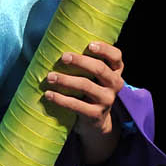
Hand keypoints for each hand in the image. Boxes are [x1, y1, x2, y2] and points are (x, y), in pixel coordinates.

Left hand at [44, 41, 124, 165]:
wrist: (95, 122)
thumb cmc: (90, 90)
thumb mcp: (94, 77)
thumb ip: (87, 63)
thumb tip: (59, 44)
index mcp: (115, 71)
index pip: (116, 56)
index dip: (104, 49)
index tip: (89, 45)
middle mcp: (115, 84)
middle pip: (100, 68)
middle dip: (80, 61)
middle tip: (63, 57)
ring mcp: (107, 100)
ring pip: (86, 86)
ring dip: (65, 80)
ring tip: (49, 77)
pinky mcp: (96, 115)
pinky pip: (76, 105)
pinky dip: (60, 99)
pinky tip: (48, 94)